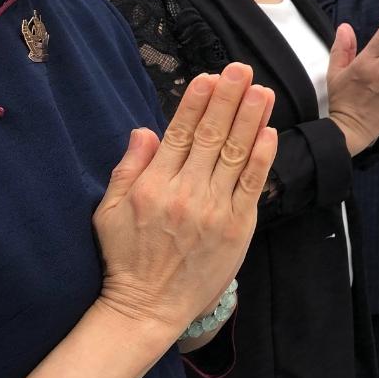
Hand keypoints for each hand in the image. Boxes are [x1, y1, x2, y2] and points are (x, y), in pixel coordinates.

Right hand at [93, 63, 277, 337]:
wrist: (148, 308)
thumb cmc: (127, 258)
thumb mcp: (109, 211)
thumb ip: (128, 168)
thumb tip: (144, 130)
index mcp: (153, 186)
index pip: (179, 134)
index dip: (196, 102)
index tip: (209, 76)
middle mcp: (184, 193)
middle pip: (211, 137)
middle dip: (228, 99)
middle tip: (242, 69)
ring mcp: (213, 210)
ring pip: (235, 155)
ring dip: (251, 119)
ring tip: (262, 91)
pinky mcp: (236, 227)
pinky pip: (252, 186)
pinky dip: (262, 158)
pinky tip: (269, 132)